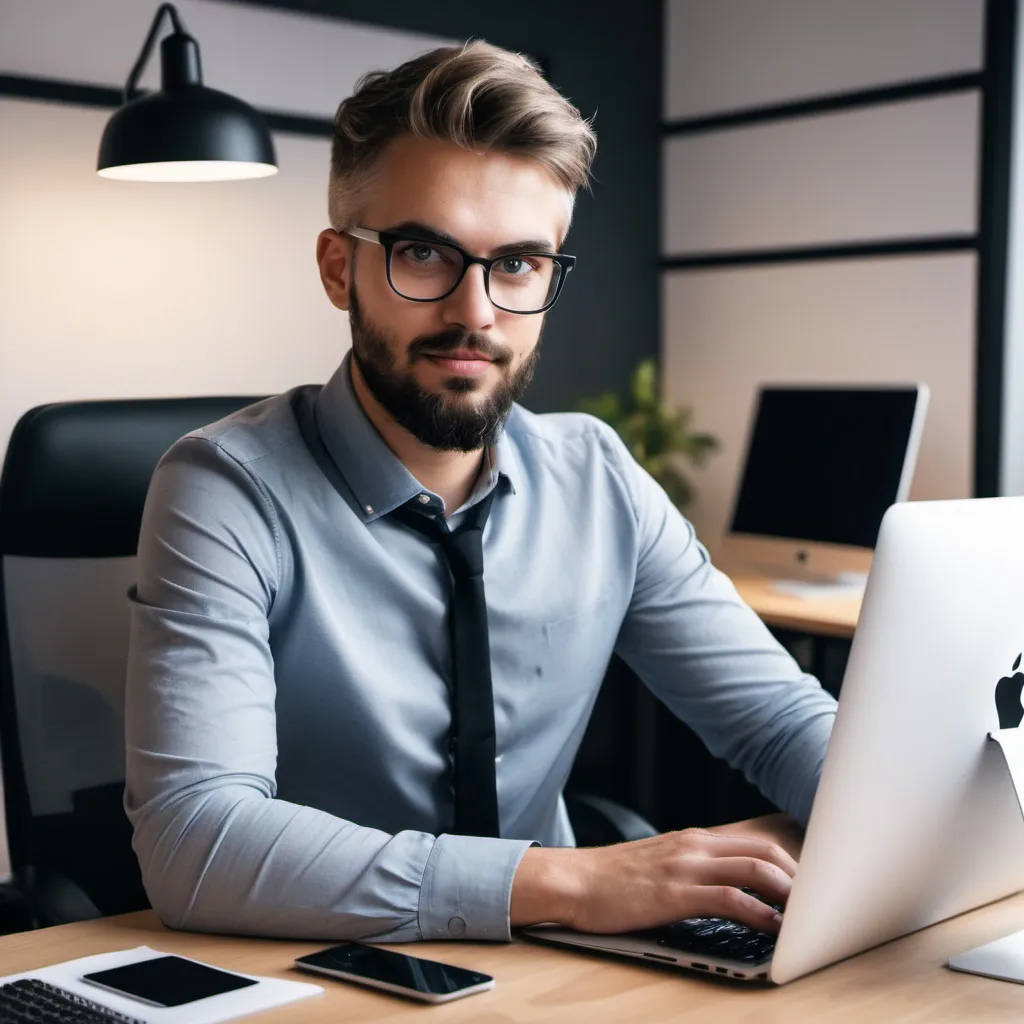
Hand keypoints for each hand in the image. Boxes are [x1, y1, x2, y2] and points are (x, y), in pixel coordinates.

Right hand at [511, 828, 795, 934]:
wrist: (573, 881)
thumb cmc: (612, 880)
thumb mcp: (660, 864)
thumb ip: (694, 870)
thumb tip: (730, 892)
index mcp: (694, 840)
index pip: (756, 844)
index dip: (789, 865)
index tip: (809, 889)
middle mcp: (695, 846)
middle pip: (765, 852)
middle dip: (799, 879)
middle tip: (818, 905)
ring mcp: (686, 867)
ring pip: (755, 871)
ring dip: (788, 895)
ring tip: (806, 917)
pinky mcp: (675, 893)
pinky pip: (730, 899)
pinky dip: (759, 913)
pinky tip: (773, 929)